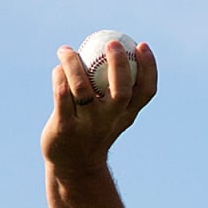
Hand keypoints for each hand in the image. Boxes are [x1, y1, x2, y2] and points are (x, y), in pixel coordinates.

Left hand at [40, 39, 156, 176]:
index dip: (149, 68)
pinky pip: (61, 94)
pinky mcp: (64, 127)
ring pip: (82, 88)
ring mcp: (87, 124)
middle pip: (121, 91)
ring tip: (67, 50)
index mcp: (126, 115)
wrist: (75, 165)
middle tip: (112, 43)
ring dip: (74, 64)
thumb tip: (120, 51)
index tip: (142, 46)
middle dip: (119, 64)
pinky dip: (59, 77)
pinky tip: (59, 67)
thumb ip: (119, 91)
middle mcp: (110, 120)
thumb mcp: (114, 115)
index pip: (146, 91)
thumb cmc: (95, 131)